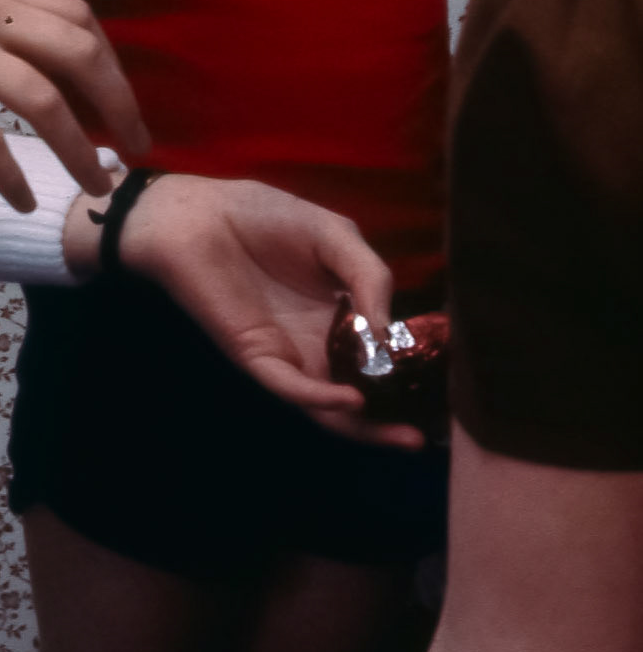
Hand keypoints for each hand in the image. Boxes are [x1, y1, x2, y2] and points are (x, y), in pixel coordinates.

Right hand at [0, 0, 149, 212]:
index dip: (109, 59)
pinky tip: (21, 201)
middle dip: (120, 104)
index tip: (119, 97)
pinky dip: (10, 173)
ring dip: (80, 148)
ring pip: (46, 98)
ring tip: (97, 186)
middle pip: (81, 52)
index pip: (76, 14)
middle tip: (135, 148)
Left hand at [64, 173, 419, 445]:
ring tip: (405, 436)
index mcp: (341, 313)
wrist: (200, 216)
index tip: (452, 385)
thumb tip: (391, 327)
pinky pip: (292, 387)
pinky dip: (321, 398)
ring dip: (367, 427)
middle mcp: (319, 343)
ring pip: (330, 406)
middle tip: (435, 432)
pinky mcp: (257, 358)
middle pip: (364, 392)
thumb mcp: (336, 236)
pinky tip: (351, 399)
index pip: (383, 352)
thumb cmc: (264, 218)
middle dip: (397, 417)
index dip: (415, 369)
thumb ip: (370, 275)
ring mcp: (290, 355)